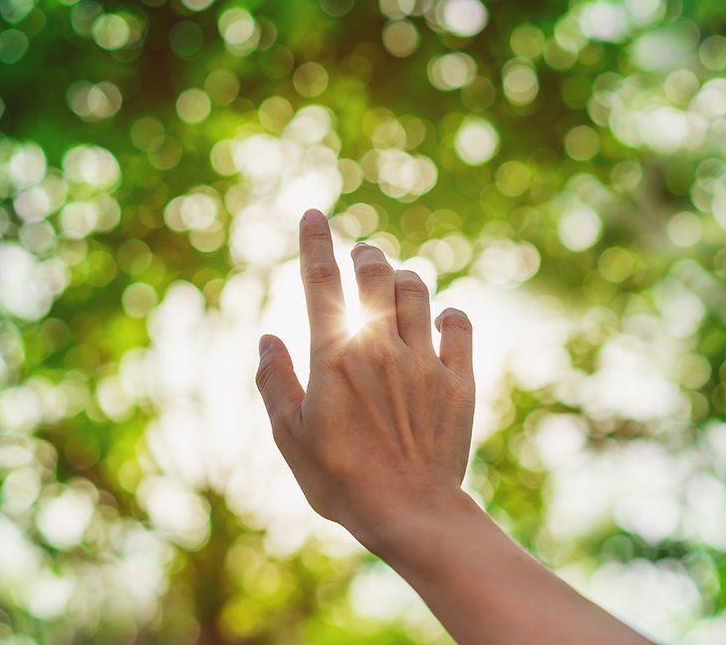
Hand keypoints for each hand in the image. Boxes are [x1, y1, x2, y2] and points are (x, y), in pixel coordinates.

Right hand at [255, 209, 474, 548]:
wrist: (409, 512)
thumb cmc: (340, 479)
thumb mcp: (289, 436)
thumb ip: (274, 381)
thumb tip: (266, 337)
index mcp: (334, 356)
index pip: (320, 281)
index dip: (315, 241)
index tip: (314, 213)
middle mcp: (381, 347)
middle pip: (376, 273)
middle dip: (366, 255)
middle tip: (362, 257)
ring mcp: (424, 362)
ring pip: (418, 291)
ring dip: (403, 279)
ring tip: (396, 285)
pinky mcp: (458, 381)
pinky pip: (459, 326)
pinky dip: (448, 315)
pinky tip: (439, 320)